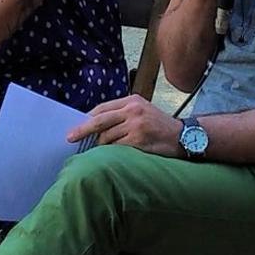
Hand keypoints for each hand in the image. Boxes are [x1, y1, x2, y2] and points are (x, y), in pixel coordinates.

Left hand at [68, 95, 182, 157]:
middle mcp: (133, 110)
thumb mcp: (142, 111)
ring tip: (112, 149)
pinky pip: (116, 148)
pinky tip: (117, 154)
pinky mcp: (138, 140)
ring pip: (107, 137)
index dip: (87, 118)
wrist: (184, 137)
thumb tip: (95, 124)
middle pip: (99, 120)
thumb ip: (122, 114)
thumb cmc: (160, 126)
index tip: (75, 126)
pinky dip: (113, 152)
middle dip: (82, 130)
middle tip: (69, 138)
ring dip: (103, 146)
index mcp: (132, 100)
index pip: (102, 108)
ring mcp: (136, 125)